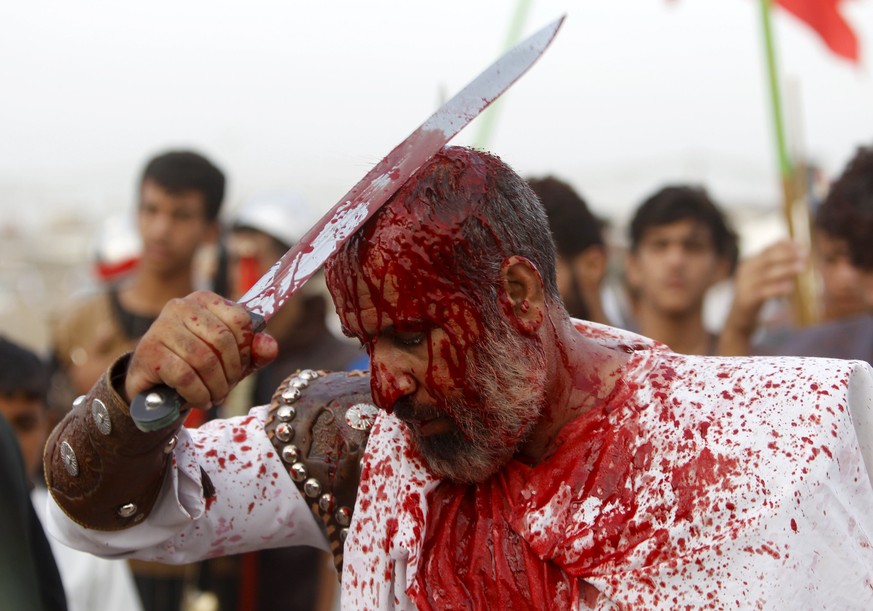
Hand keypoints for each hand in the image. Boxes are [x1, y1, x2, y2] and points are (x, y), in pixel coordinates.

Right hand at [123, 291, 277, 408]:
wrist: (156, 387)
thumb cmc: (198, 367)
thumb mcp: (233, 359)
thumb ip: (256, 351)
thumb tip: (268, 346)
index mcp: (205, 300)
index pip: (240, 319)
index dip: (246, 349)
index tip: (242, 367)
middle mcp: (181, 306)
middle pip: (222, 339)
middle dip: (232, 371)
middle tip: (227, 387)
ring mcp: (161, 327)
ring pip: (204, 359)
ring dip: (216, 386)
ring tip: (215, 396)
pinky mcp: (149, 352)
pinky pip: (184, 375)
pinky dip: (198, 394)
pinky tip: (200, 400)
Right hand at [718, 239, 806, 355]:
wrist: (738, 318)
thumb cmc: (756, 296)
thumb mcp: (763, 279)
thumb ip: (776, 268)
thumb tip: (801, 260)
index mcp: (749, 263)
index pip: (767, 249)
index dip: (785, 246)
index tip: (801, 245)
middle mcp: (745, 271)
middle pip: (767, 259)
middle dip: (787, 255)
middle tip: (805, 255)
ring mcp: (744, 285)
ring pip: (767, 274)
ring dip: (786, 269)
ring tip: (803, 268)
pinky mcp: (746, 299)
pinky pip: (763, 292)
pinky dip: (777, 288)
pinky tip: (790, 288)